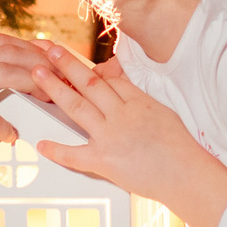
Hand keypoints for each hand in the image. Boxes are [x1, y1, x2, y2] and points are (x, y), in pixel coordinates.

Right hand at [0, 27, 55, 226]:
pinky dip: (5, 126)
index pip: (1, 41)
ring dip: (33, 84)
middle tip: (65, 74)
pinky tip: (13, 136)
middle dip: (42, 61)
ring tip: (52, 98)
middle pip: (10, 52)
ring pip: (5, 75)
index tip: (53, 57)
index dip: (31, 47)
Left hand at [28, 43, 226, 226]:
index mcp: (138, 101)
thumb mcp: (164, 112)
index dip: (87, 67)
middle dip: (67, 64)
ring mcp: (111, 137)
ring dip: (55, 88)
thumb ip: (139, 99)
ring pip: (77, 107)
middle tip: (50, 51)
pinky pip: (75, 155)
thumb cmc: (181, 149)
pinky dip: (57, 150)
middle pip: (89, 83)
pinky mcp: (105, 161)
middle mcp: (122, 115)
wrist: (187, 176)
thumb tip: (121, 86)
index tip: (70, 58)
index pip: (108, 78)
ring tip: (38, 74)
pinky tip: (42, 144)